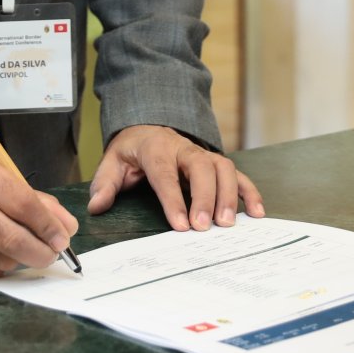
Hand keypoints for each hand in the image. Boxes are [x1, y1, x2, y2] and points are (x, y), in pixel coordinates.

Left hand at [87, 124, 263, 231]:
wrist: (149, 126)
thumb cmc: (133, 150)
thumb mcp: (112, 161)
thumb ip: (105, 183)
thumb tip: (97, 207)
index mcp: (156, 148)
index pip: (165, 174)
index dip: (173, 200)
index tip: (181, 225)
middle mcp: (183, 148)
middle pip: (200, 168)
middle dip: (205, 197)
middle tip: (205, 227)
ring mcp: (203, 154)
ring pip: (223, 168)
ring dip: (229, 195)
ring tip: (228, 224)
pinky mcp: (216, 162)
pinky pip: (238, 174)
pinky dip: (249, 192)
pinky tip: (256, 213)